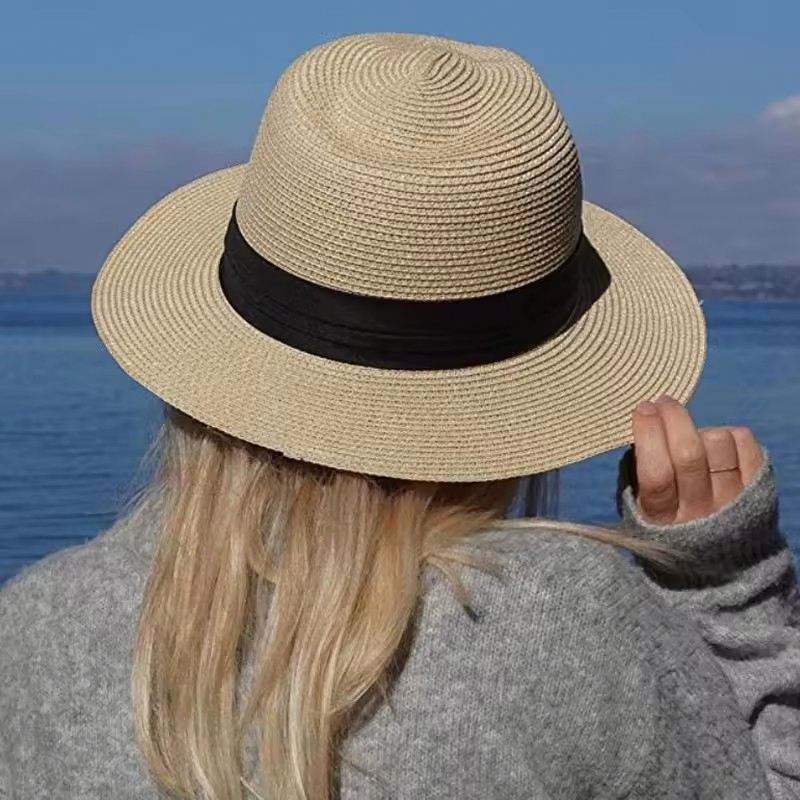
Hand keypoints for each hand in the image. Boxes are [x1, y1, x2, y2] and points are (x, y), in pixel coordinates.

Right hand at [630, 394, 764, 524]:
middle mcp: (698, 514)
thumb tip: (643, 424)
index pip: (656, 472)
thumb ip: (636, 472)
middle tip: (663, 402)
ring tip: (691, 434)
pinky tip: (715, 440)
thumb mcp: (638, 508)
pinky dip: (729, 432)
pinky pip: (745, 444)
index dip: (649, 434)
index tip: (642, 409)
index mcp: (661, 519)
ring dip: (700, 429)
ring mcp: (730, 504)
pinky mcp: (757, 492)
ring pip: (718, 444)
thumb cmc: (666, 522)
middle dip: (673, 417)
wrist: (717, 561)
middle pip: (689, 454)